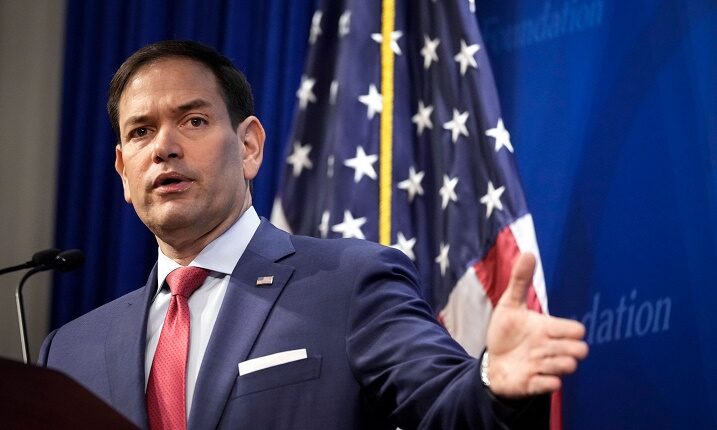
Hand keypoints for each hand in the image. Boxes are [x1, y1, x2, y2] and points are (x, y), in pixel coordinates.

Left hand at [485, 253, 587, 397]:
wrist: (492, 362)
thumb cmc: (505, 332)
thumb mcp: (509, 304)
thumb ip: (520, 280)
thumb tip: (529, 252)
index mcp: (549, 329)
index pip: (577, 330)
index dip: (569, 330)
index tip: (550, 330)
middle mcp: (551, 349)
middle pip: (580, 350)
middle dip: (566, 348)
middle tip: (543, 346)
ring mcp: (546, 367)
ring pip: (568, 367)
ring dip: (554, 363)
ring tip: (535, 360)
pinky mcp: (536, 384)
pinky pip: (552, 386)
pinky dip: (545, 381)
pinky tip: (530, 374)